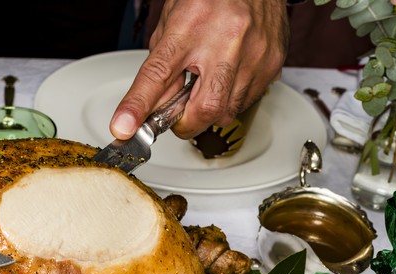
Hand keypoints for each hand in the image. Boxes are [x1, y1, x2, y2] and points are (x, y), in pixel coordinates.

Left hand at [110, 0, 288, 139]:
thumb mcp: (172, 24)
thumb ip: (160, 67)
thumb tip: (150, 108)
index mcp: (191, 26)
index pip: (158, 74)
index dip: (138, 106)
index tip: (123, 127)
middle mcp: (226, 40)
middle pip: (205, 108)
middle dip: (186, 123)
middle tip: (177, 114)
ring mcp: (254, 54)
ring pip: (227, 112)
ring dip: (208, 110)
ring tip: (205, 82)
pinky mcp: (272, 64)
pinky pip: (246, 102)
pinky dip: (230, 100)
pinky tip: (226, 76)